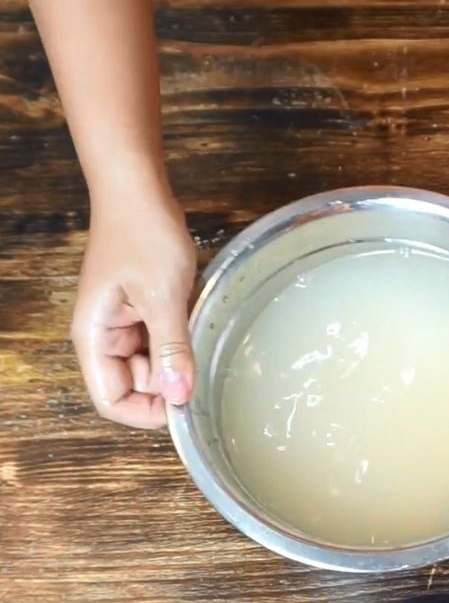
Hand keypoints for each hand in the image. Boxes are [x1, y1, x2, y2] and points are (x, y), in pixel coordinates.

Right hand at [71, 191, 196, 427]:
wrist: (139, 191)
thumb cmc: (142, 236)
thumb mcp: (161, 296)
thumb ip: (170, 349)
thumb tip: (180, 397)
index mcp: (95, 338)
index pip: (111, 400)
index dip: (146, 411)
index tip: (185, 407)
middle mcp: (105, 337)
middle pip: (135, 386)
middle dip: (167, 381)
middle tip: (201, 361)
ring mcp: (124, 325)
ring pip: (152, 364)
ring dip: (177, 358)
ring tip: (196, 330)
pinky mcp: (143, 312)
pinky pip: (162, 341)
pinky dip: (181, 338)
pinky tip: (195, 319)